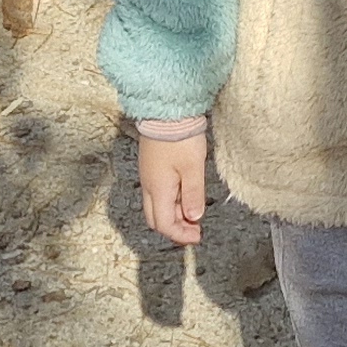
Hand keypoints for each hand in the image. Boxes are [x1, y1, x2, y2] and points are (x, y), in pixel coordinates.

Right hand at [138, 125, 209, 244]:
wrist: (166, 110)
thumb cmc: (180, 137)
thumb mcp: (193, 167)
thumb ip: (193, 195)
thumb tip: (194, 218)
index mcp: (158, 189)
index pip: (164, 224)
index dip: (180, 235)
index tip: (197, 236)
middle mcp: (149, 186)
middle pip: (156, 219)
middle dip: (175, 228)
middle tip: (194, 229)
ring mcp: (149, 176)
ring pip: (157, 206)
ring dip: (174, 214)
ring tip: (194, 212)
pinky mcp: (152, 167)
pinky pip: (158, 193)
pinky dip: (172, 201)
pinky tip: (186, 195)